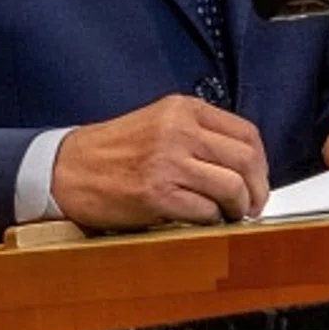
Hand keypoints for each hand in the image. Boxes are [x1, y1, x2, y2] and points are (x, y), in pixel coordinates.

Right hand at [50, 95, 269, 227]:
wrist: (67, 169)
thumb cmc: (112, 151)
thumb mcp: (160, 123)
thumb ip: (199, 133)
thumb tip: (241, 162)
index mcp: (183, 109)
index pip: (246, 133)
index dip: (261, 163)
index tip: (258, 179)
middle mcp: (179, 130)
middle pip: (245, 160)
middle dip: (257, 188)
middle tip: (253, 204)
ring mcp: (168, 161)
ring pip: (231, 186)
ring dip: (238, 207)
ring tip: (231, 215)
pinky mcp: (157, 194)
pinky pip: (205, 210)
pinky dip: (213, 220)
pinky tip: (205, 220)